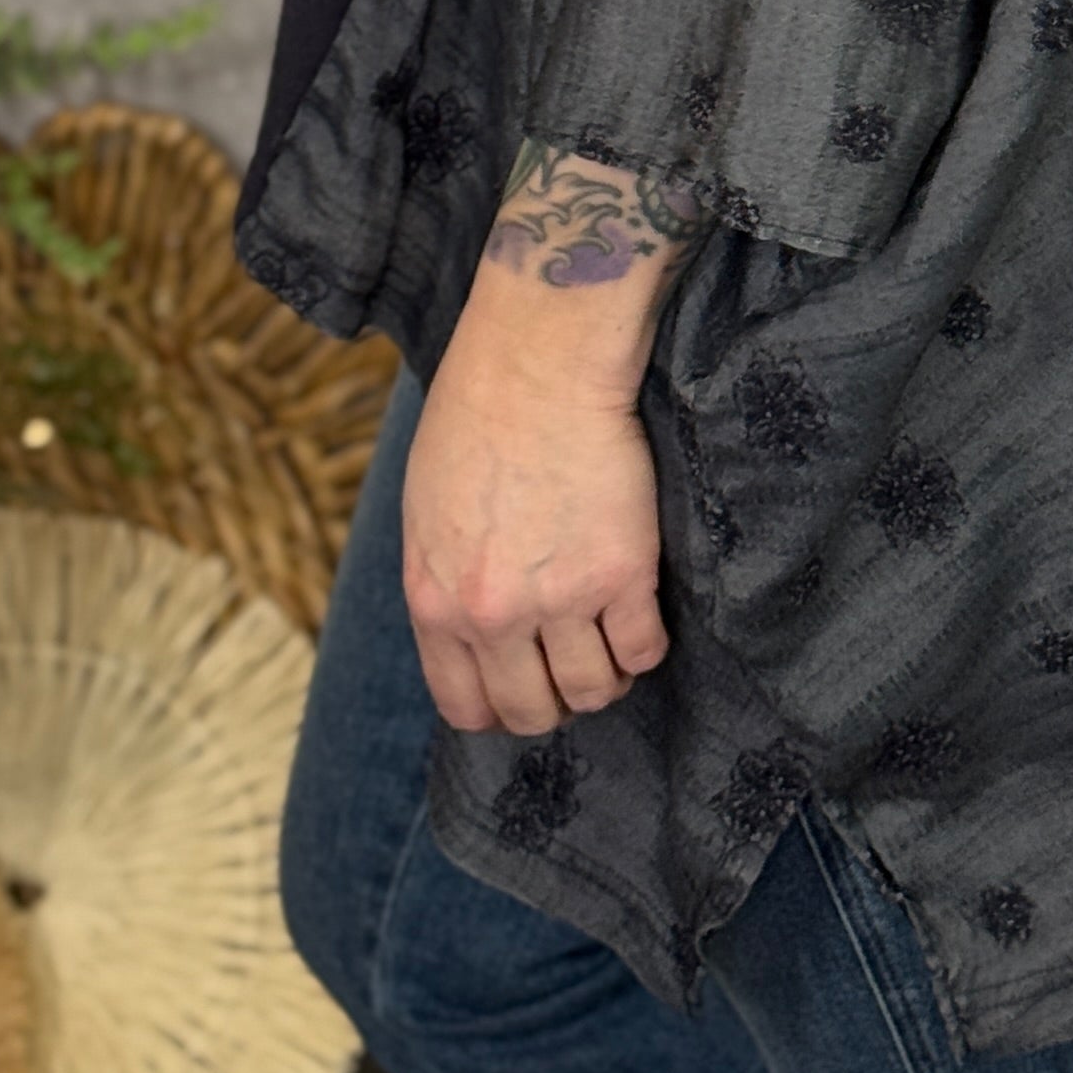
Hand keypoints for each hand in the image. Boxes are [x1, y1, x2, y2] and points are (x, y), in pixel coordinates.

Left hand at [401, 317, 670, 732]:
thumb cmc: (476, 417)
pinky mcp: (622, 573)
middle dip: (556, 699)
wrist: (538, 360)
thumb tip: (466, 638)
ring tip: (610, 636)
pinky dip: (646, 644)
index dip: (501, 708)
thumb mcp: (426, 512)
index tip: (524, 687)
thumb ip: (442, 583)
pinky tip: (640, 608)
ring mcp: (559, 598)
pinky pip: (644, 650)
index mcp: (435, 600)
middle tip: (573, 664)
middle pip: (533, 712)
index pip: (466, 707)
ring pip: (594, 691)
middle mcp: (493, 613)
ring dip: (607, 675)